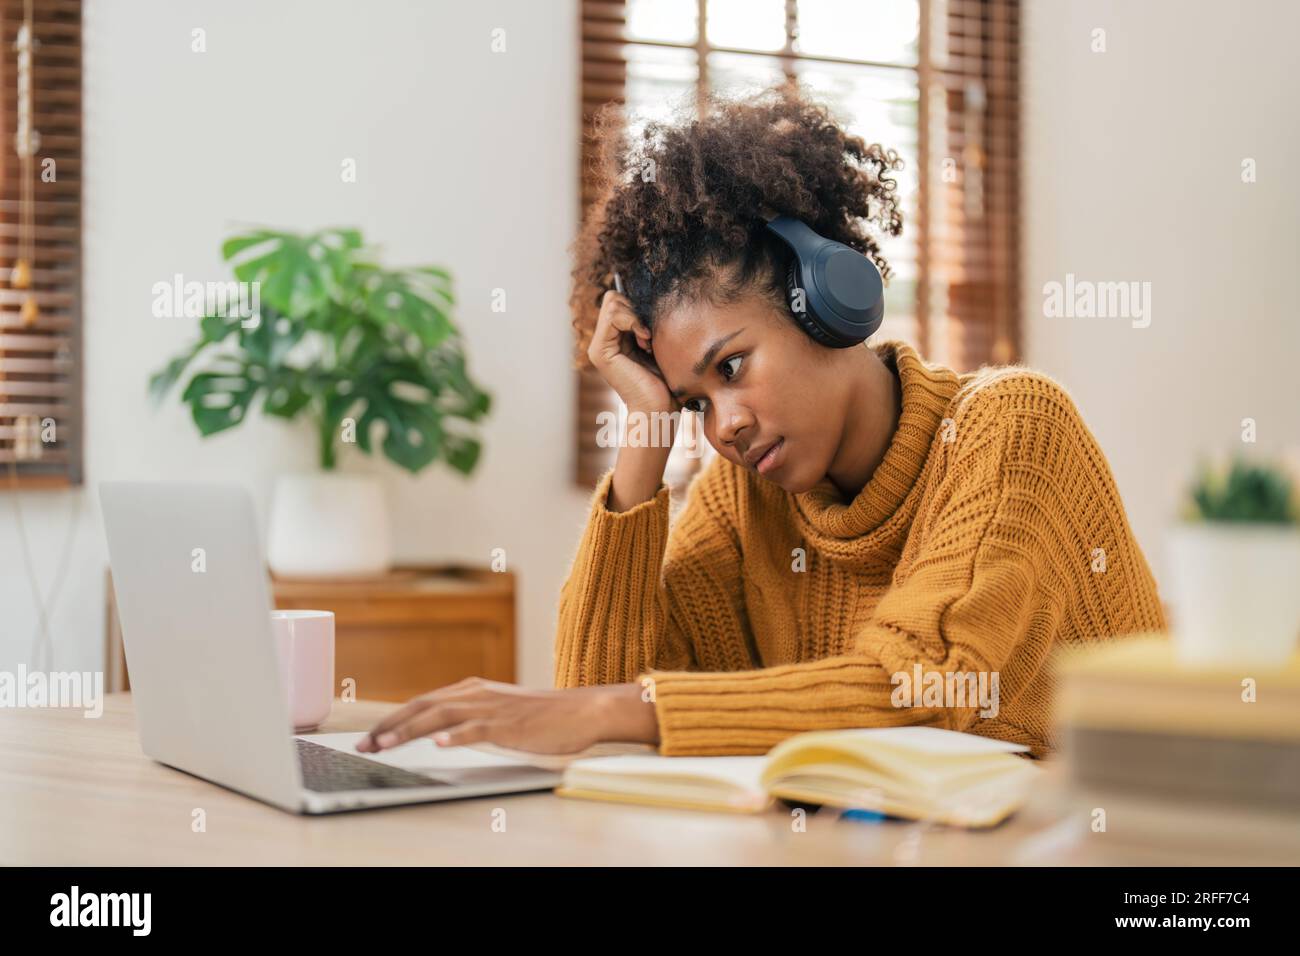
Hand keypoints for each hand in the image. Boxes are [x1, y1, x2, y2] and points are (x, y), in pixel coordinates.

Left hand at [355, 678, 658, 754]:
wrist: (581, 711)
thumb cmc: (541, 716)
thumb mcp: (497, 710)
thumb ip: (469, 715)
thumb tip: (438, 730)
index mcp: (471, 690)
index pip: (421, 703)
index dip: (392, 719)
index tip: (369, 737)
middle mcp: (476, 694)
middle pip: (423, 707)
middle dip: (389, 726)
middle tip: (364, 745)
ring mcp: (492, 708)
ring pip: (441, 716)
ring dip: (410, 731)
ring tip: (386, 744)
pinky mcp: (509, 725)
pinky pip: (478, 730)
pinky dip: (457, 735)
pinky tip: (441, 743)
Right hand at [587, 289, 673, 414]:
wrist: (661, 408)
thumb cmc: (667, 381)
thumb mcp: (659, 344)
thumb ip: (649, 323)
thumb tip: (653, 296)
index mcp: (615, 338)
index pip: (619, 300)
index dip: (638, 306)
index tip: (654, 328)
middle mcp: (604, 341)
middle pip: (613, 298)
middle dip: (636, 309)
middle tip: (650, 336)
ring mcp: (599, 346)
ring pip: (612, 302)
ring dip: (636, 317)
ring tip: (648, 341)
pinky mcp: (600, 351)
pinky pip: (612, 316)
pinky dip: (632, 322)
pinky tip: (645, 342)